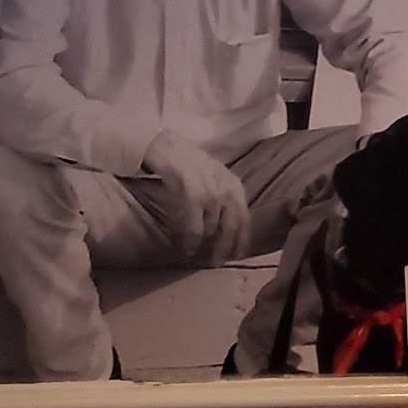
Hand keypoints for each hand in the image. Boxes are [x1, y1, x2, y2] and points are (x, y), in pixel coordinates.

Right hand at [142, 131, 248, 261]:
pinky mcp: (187, 186)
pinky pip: (192, 221)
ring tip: (194, 254)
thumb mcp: (211, 179)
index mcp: (233, 184)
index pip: (244, 218)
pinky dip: (189, 237)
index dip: (241, 240)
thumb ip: (221, 200)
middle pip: (230, 225)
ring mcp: (207, 185)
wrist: (163, 144)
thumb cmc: (186, 163)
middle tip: (214, 263)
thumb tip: (224, 230)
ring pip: (210, 225)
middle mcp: (225, 185)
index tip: (236, 256)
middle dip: (223, 247)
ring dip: (202, 244)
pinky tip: (185, 247)